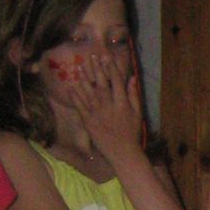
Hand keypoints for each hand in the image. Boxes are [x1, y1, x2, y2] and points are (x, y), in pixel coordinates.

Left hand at [69, 52, 144, 166]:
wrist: (123, 153)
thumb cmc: (132, 133)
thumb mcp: (138, 114)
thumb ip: (134, 95)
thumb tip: (132, 78)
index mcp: (122, 103)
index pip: (115, 81)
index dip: (110, 68)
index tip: (106, 56)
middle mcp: (109, 106)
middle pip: (101, 84)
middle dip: (96, 68)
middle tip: (91, 56)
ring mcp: (97, 114)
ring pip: (88, 92)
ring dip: (83, 79)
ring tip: (79, 66)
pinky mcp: (88, 122)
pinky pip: (80, 107)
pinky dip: (75, 96)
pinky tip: (71, 87)